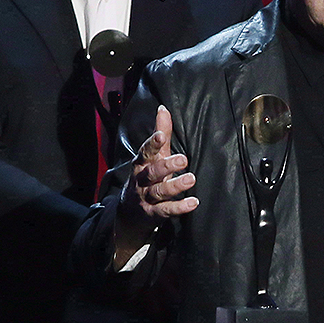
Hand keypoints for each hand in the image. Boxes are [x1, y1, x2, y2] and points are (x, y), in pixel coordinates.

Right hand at [114, 105, 196, 265]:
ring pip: (159, 191)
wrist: (130, 212)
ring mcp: (146, 197)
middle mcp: (141, 180)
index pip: (145, 152)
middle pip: (152, 172)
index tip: (161, 136)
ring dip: (175, 186)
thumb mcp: (153, 156)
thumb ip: (161, 134)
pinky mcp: (152, 213)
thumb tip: (163, 109)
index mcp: (141, 164)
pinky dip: (179, 207)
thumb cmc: (146, 178)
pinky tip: (193, 203)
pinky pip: (165, 210)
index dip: (152, 144)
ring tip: (191, 179)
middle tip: (183, 160)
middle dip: (166, 166)